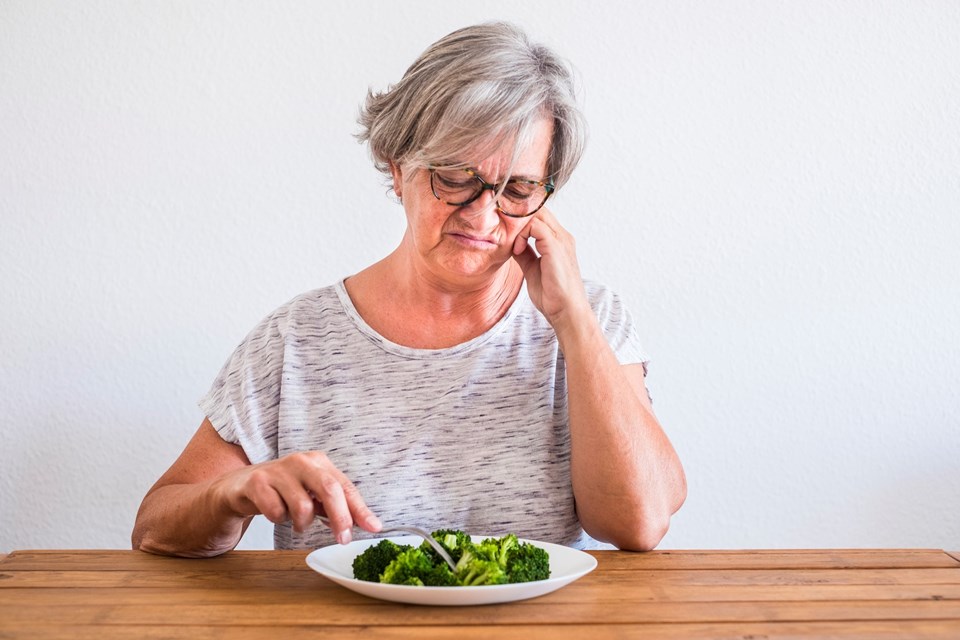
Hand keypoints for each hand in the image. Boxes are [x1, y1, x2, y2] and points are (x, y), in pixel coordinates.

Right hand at [212, 451, 380, 544]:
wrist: (240, 486)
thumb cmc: (283, 492)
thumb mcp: (313, 496)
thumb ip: (338, 507)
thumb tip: (371, 524)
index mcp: (319, 462)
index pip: (345, 487)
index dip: (360, 509)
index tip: (374, 528)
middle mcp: (301, 461)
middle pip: (329, 489)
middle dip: (340, 517)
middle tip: (343, 539)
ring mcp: (278, 470)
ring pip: (302, 506)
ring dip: (302, 523)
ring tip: (296, 521)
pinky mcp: (256, 482)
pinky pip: (276, 511)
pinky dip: (278, 520)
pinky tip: (274, 512)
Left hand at [512, 207, 590, 330]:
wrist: (566, 311)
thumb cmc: (552, 295)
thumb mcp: (532, 269)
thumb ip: (524, 254)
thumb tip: (511, 245)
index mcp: (558, 240)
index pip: (539, 215)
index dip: (521, 219)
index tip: (506, 233)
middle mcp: (562, 236)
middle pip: (539, 209)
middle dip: (518, 217)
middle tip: (504, 232)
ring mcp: (561, 240)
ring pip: (537, 213)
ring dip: (519, 225)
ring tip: (512, 244)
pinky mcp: (556, 247)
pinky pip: (535, 226)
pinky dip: (522, 234)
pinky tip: (517, 249)